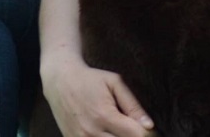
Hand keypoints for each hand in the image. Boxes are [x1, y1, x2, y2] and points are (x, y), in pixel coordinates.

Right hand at [41, 56, 156, 136]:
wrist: (60, 81)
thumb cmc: (90, 80)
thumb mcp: (114, 83)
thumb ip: (133, 105)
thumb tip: (149, 125)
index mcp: (105, 115)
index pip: (134, 135)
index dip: (146, 134)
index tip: (148, 129)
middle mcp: (92, 132)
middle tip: (133, 128)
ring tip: (119, 129)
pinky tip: (107, 132)